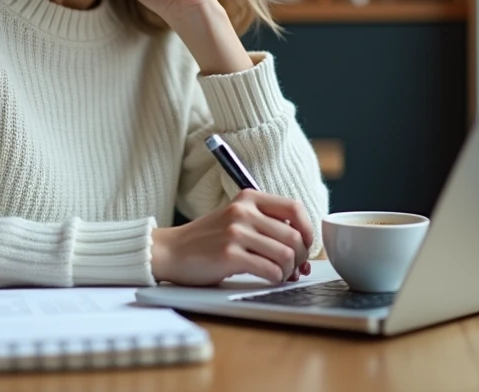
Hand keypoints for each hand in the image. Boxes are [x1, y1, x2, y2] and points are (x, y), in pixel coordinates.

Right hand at [151, 189, 313, 285]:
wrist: (170, 251)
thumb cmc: (207, 239)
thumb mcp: (236, 218)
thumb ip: (265, 223)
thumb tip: (303, 246)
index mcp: (248, 198)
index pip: (294, 208)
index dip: (308, 229)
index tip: (306, 245)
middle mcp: (243, 211)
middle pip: (294, 235)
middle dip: (300, 257)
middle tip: (295, 268)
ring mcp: (236, 232)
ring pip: (286, 254)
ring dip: (289, 271)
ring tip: (281, 275)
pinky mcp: (229, 255)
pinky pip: (270, 270)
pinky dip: (276, 279)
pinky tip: (269, 279)